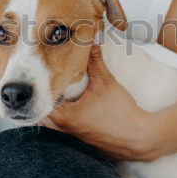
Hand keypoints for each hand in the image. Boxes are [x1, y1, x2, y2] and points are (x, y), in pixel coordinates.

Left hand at [37, 44, 164, 161]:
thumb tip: (91, 40)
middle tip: (47, 80)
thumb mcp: (106, 82)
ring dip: (52, 106)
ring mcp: (71, 135)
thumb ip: (95, 60)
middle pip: (40, 112)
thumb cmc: (121, 114)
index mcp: (64, 116)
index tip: (40, 72)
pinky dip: (62, 114)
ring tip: (57, 90)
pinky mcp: (80, 137)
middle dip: (42, 96)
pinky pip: (62, 126)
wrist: (138, 137)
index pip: (38, 100)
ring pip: (50, 120)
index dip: (38, 85)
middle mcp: (63, 128)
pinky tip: (70, 102)